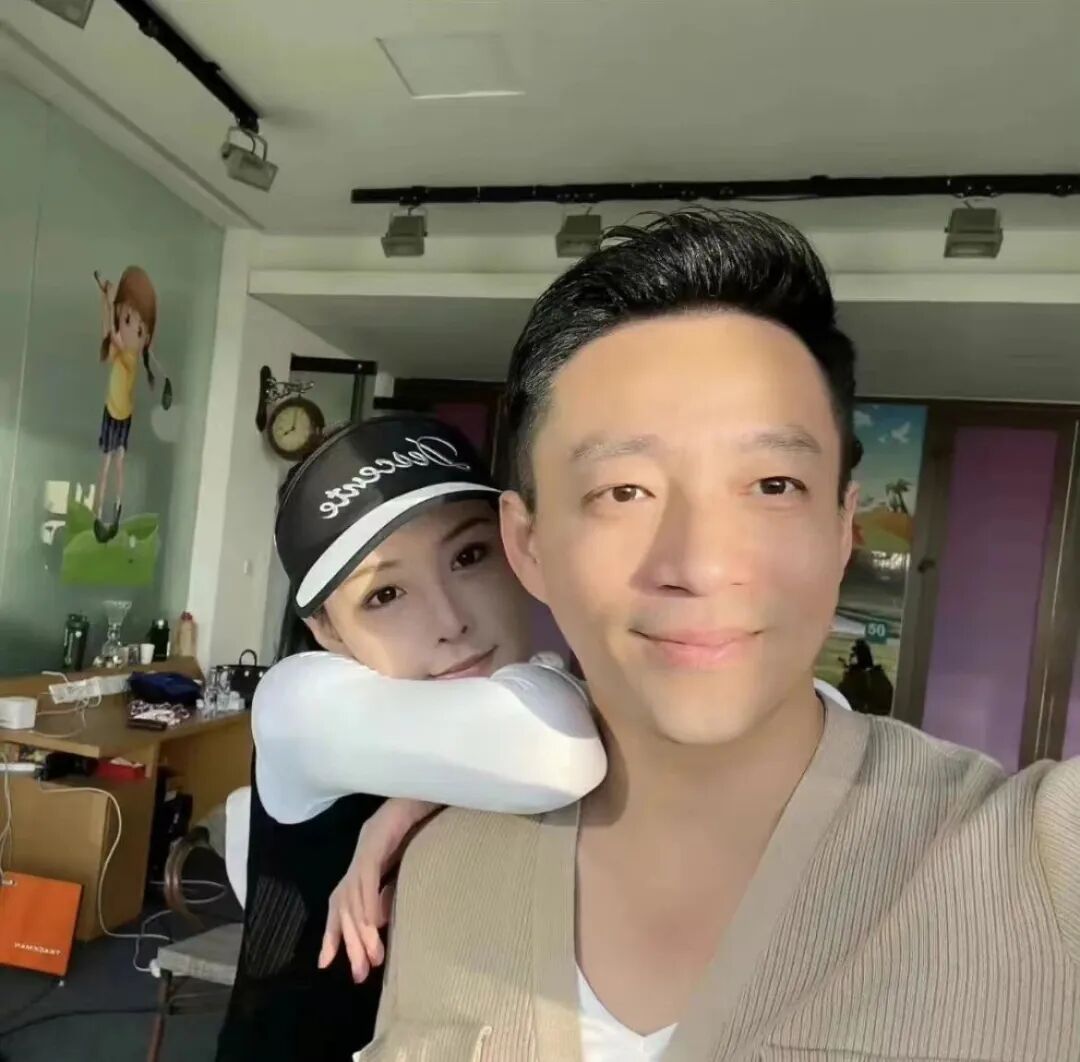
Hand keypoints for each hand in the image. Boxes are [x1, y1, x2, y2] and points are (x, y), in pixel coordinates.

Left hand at [318, 798, 438, 981]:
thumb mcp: (409, 861)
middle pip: (344, 903)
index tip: (326, 962)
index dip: (333, 930)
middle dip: (349, 941)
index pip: (343, 899)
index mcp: (367, 858)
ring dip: (360, 929)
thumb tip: (381, 919)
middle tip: (360, 973)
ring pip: (352, 894)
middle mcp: (361, 852)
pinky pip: (366, 875)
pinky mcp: (376, 836)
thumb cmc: (426, 819)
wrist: (432, 785)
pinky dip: (367, 901)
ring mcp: (367, 843)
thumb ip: (392, 887)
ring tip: (371, 957)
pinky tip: (372, 924)